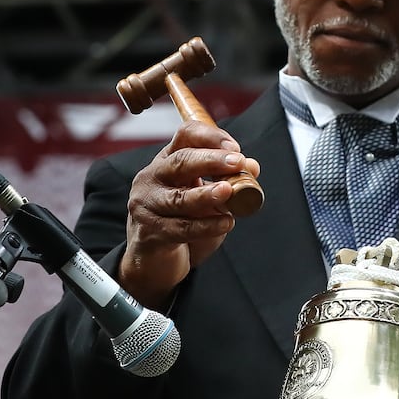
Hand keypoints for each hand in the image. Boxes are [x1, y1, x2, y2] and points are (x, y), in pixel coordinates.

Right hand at [119, 120, 260, 307]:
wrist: (152, 262)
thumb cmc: (180, 223)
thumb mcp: (206, 199)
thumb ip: (227, 182)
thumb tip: (252, 166)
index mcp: (168, 161)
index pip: (185, 136)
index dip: (210, 137)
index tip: (235, 148)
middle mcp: (152, 178)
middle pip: (180, 161)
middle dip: (211, 160)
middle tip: (237, 163)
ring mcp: (147, 205)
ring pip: (179, 197)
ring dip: (207, 194)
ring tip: (229, 191)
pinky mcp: (149, 232)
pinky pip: (181, 228)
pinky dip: (206, 226)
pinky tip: (226, 223)